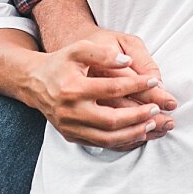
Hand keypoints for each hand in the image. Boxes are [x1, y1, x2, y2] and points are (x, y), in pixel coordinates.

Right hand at [23, 39, 174, 150]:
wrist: (35, 83)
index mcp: (73, 88)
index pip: (112, 88)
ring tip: (152, 124)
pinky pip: (101, 144)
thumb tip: (127, 62)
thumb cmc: (61, 63)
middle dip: (138, 116)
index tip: (154, 82)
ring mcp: (71, 127)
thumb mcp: (78, 49)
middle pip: (111, 120)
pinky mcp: (72, 136)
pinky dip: (122, 141)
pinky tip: (137, 134)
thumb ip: (102, 54)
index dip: (136, 85)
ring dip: (133, 133)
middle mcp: (71, 111)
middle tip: (157, 110)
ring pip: (108, 138)